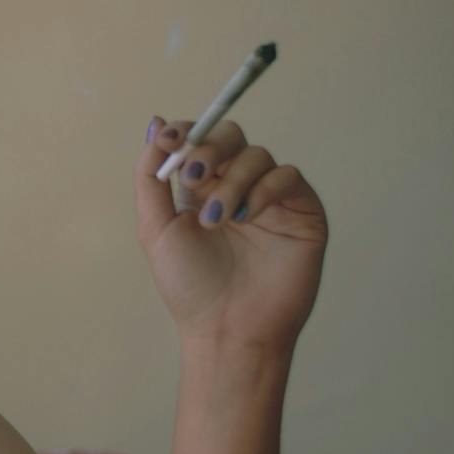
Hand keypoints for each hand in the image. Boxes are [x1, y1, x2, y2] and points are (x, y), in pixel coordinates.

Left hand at [135, 115, 329, 353]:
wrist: (226, 330)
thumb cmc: (191, 287)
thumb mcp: (156, 228)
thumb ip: (151, 177)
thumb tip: (157, 123)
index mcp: (201, 189)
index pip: (199, 139)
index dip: (187, 131)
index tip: (171, 139)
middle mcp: (236, 187)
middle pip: (230, 136)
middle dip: (210, 149)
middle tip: (194, 177)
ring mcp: (270, 198)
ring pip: (257, 156)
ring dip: (232, 181)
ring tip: (216, 220)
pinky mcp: (302, 212)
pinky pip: (288, 177)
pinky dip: (264, 189)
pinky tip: (246, 217)